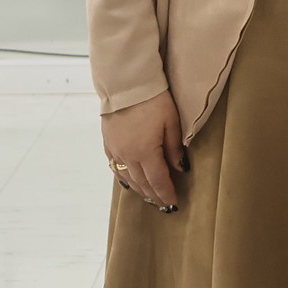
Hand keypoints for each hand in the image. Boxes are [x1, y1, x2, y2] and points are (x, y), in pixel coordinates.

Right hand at [101, 90, 184, 210]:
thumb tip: (179, 168)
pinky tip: (129, 181)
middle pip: (142, 183)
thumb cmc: (153, 99)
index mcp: (145, 152)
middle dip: (154, 195)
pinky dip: (124, 177)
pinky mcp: (108, 143)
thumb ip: (174, 148)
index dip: (166, 193)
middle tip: (164, 204)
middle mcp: (128, 156)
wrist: (126, 83)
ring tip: (149, 196)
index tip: (174, 203)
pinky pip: (115, 167)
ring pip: (128, 178)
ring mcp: (115, 150)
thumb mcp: (171, 122)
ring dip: (140, 189)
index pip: (158, 181)